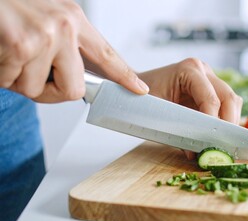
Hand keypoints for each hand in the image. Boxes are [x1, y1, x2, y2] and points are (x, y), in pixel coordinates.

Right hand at [0, 0, 147, 102]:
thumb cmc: (9, 6)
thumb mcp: (45, 15)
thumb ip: (64, 43)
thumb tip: (72, 74)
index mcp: (73, 19)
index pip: (106, 55)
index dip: (125, 76)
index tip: (140, 89)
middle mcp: (64, 27)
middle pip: (73, 90)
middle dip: (49, 92)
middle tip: (30, 76)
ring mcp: (44, 36)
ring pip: (35, 89)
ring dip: (16, 78)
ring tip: (8, 50)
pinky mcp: (21, 45)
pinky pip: (10, 81)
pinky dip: (0, 72)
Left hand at [138, 58, 242, 159]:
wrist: (133, 90)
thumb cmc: (142, 99)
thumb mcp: (157, 113)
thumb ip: (177, 130)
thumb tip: (194, 153)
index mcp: (189, 70)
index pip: (211, 98)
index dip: (213, 121)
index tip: (211, 142)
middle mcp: (203, 71)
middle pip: (229, 98)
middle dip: (227, 124)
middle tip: (221, 146)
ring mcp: (210, 79)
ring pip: (233, 102)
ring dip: (229, 123)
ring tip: (219, 143)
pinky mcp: (212, 90)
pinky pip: (228, 106)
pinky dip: (225, 122)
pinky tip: (216, 136)